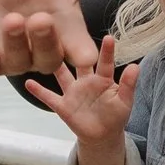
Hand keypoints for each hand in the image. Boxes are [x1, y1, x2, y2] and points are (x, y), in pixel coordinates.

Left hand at [0, 0, 141, 79]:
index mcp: (63, 35)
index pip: (79, 48)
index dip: (84, 54)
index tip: (89, 58)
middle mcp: (39, 53)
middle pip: (48, 55)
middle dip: (45, 39)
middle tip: (41, 18)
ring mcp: (10, 59)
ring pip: (16, 58)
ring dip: (15, 40)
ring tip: (12, 18)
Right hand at [23, 34, 139, 147]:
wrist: (102, 135)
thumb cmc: (115, 115)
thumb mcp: (125, 102)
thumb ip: (129, 85)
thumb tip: (136, 66)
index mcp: (102, 79)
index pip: (104, 62)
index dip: (106, 51)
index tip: (108, 37)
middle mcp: (85, 80)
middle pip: (78, 62)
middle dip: (72, 47)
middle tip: (65, 29)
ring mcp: (72, 92)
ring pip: (60, 74)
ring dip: (52, 64)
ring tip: (41, 47)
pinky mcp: (63, 105)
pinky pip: (49, 97)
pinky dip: (38, 90)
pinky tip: (27, 82)